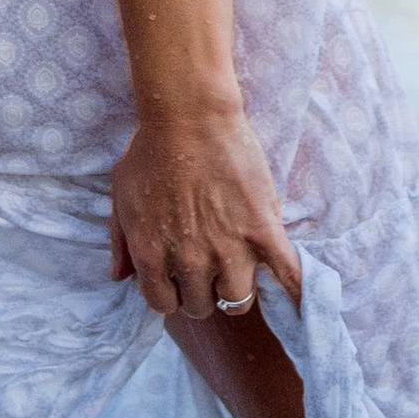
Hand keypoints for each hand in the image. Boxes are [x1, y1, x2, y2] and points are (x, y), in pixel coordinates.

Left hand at [109, 97, 301, 320]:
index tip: (177, 276)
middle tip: (206, 265)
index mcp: (152, 254)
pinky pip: (286, 275)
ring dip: (234, 287)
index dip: (170, 291)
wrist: (189, 112)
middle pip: (201, 305)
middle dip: (201, 289)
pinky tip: (300, 299)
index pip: (163, 304)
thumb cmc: (150, 147)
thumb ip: (120, 241)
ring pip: (237, 299)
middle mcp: (190, 261)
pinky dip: (295, 291)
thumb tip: (119, 277)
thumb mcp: (121, 194)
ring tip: (235, 265)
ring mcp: (229, 248)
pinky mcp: (261, 230)